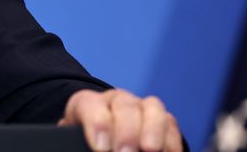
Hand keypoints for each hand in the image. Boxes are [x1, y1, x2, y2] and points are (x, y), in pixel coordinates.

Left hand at [60, 89, 181, 151]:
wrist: (102, 141)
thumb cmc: (85, 143)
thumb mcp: (75, 141)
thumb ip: (77, 143)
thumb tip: (90, 147)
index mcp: (87, 104)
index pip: (89, 104)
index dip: (97, 124)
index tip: (101, 148)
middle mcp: (115, 99)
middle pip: (123, 105)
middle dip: (126, 131)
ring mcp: (140, 106)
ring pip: (152, 108)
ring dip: (152, 131)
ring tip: (149, 150)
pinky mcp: (162, 119)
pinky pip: (170, 124)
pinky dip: (171, 141)